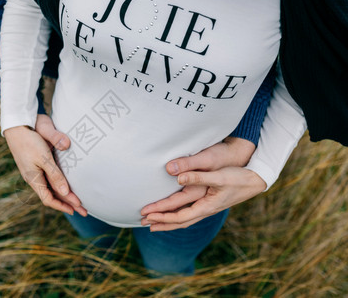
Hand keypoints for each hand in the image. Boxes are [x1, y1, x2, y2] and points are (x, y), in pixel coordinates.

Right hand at [4, 122, 86, 216]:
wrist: (17, 125)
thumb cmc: (30, 141)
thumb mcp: (44, 158)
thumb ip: (55, 175)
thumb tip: (65, 192)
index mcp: (34, 179)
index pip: (48, 199)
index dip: (62, 206)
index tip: (75, 209)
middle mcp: (34, 178)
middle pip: (52, 195)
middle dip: (68, 203)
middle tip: (84, 211)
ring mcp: (35, 171)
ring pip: (52, 188)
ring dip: (65, 195)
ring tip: (78, 201)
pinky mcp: (37, 163)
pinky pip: (50, 179)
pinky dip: (60, 185)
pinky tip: (66, 186)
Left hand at [140, 137, 264, 230]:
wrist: (256, 180)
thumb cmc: (238, 176)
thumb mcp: (217, 175)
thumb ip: (197, 176)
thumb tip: (177, 177)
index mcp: (206, 206)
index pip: (179, 216)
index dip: (162, 216)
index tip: (147, 215)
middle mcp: (206, 210)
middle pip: (179, 222)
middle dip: (161, 223)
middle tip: (143, 223)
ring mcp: (208, 208)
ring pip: (184, 219)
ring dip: (168, 221)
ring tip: (153, 223)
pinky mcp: (209, 203)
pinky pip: (189, 214)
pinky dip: (177, 216)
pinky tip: (173, 214)